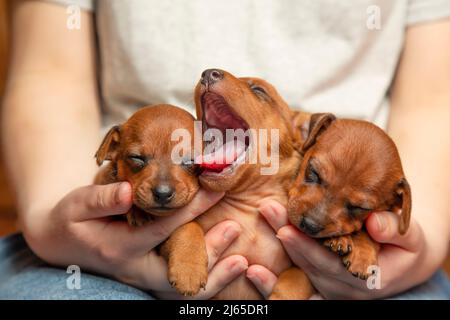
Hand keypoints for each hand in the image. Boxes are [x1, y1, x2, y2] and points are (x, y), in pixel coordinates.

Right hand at [24, 182, 247, 298]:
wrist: (62, 242)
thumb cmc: (71, 219)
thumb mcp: (77, 204)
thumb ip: (101, 199)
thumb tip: (128, 190)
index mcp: (119, 247)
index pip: (162, 229)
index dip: (191, 210)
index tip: (215, 190)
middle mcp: (134, 269)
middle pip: (178, 270)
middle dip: (209, 254)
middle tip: (235, 229)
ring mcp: (142, 277)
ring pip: (181, 287)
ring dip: (213, 276)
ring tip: (241, 261)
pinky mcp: (149, 276)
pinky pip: (179, 285)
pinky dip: (205, 280)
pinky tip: (226, 267)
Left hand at [247, 200, 430, 298]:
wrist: (402, 260)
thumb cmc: (406, 245)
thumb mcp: (411, 236)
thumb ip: (396, 229)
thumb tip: (376, 223)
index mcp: (365, 277)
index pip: (330, 262)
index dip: (307, 247)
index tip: (287, 230)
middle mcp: (342, 287)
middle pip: (308, 261)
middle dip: (286, 234)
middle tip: (268, 210)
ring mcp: (328, 287)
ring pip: (298, 266)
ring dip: (279, 240)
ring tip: (264, 213)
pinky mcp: (319, 282)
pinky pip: (294, 283)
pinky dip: (272, 280)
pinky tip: (252, 270)